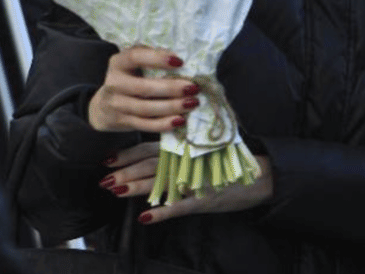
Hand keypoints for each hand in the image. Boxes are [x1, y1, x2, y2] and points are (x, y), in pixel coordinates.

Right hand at [87, 46, 200, 132]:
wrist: (103, 107)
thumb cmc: (129, 79)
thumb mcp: (133, 65)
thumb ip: (150, 58)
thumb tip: (181, 60)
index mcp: (118, 63)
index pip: (136, 57)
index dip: (158, 58)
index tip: (180, 62)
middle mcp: (114, 83)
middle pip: (143, 87)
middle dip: (171, 88)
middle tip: (193, 87)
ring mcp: (116, 104)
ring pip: (146, 108)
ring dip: (172, 107)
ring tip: (192, 103)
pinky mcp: (122, 122)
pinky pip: (145, 124)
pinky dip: (164, 124)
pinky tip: (180, 120)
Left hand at [99, 141, 273, 223]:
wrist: (261, 175)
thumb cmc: (231, 162)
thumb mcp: (203, 150)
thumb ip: (181, 147)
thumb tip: (155, 150)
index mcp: (185, 148)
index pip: (150, 149)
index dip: (128, 154)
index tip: (108, 158)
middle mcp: (187, 161)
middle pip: (150, 165)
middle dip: (125, 171)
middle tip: (104, 178)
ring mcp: (195, 181)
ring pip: (159, 183)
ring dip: (135, 188)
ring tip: (115, 190)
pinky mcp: (203, 200)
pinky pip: (178, 207)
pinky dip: (162, 212)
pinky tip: (145, 217)